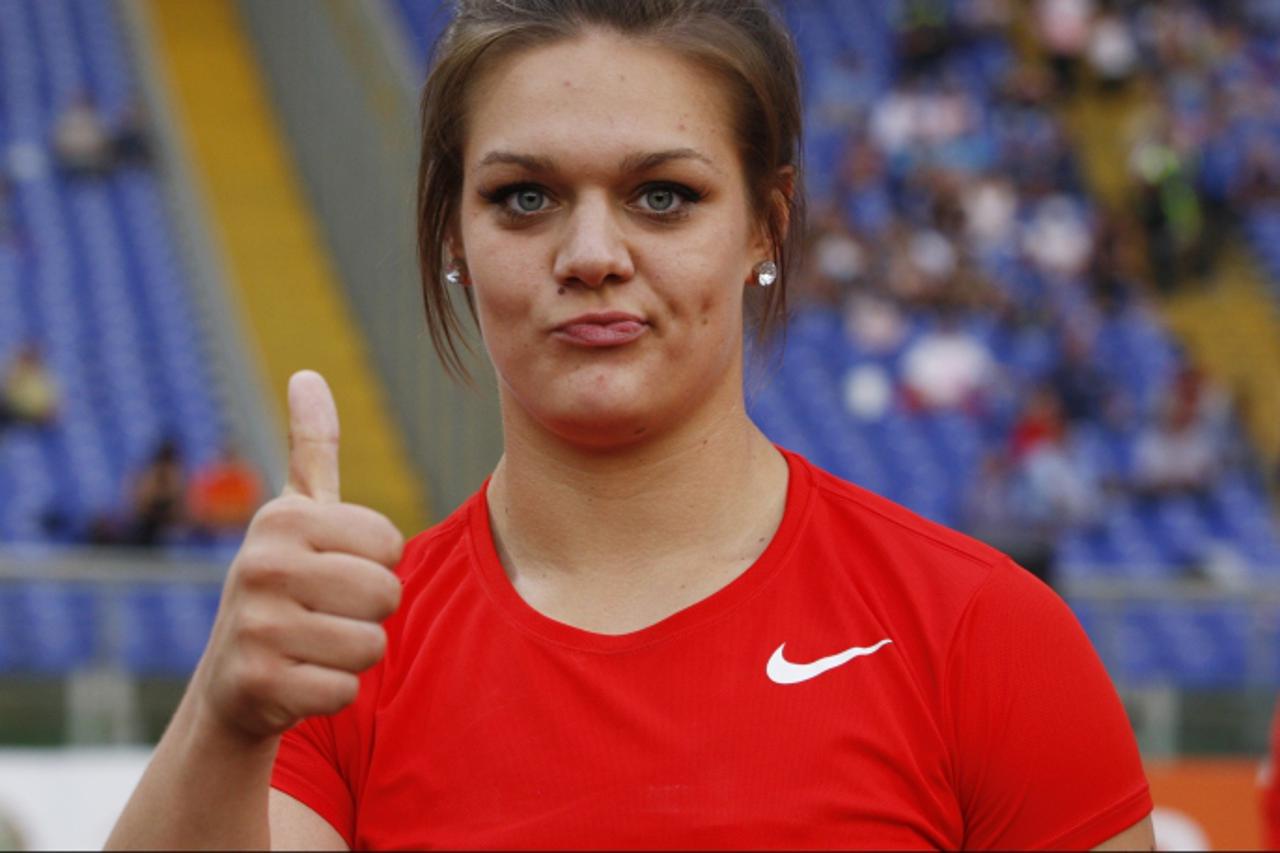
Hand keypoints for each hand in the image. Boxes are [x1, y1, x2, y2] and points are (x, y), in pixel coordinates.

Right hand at [192, 370, 403, 739]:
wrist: (232, 682)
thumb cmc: (284, 586)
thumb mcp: (296, 517)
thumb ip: (312, 449)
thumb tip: (308, 374)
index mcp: (282, 518)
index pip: (390, 544)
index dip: (377, 566)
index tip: (336, 571)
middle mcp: (261, 564)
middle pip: (385, 593)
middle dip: (371, 613)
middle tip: (328, 614)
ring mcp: (255, 625)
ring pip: (371, 644)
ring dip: (354, 654)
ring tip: (314, 645)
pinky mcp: (257, 683)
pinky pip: (346, 689)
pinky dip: (334, 691)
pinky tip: (300, 679)